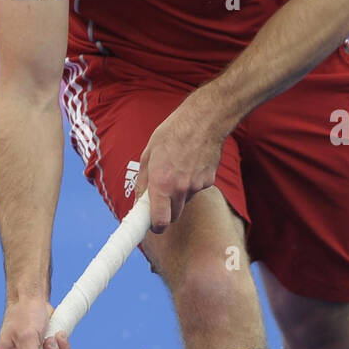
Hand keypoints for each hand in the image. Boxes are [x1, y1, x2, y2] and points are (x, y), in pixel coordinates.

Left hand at [137, 91, 229, 233]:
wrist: (203, 121)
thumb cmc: (172, 134)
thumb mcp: (148, 155)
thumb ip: (143, 182)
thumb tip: (140, 201)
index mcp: (162, 184)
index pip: (160, 221)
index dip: (155, 227)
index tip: (151, 226)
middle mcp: (180, 189)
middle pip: (173, 216)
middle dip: (166, 211)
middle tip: (161, 196)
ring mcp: (197, 186)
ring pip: (184, 201)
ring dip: (179, 194)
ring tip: (177, 170)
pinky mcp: (209, 181)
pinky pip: (196, 189)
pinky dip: (191, 183)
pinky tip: (190, 165)